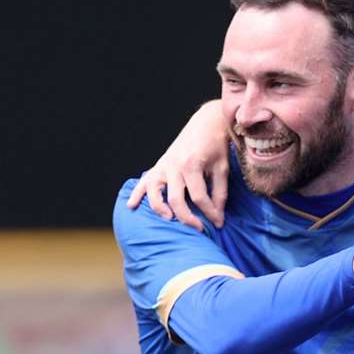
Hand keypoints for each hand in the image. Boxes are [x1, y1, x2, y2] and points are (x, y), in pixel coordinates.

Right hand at [126, 103, 231, 229]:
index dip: (210, 213)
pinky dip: (136, 193)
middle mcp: (174, 166)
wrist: (206, 123)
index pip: (199, 198)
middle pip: (176, 199)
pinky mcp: (159, 165)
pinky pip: (144, 181)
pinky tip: (131, 205)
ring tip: (169, 220)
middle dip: (187, 218)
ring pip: (155, 192)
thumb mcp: (222, 168)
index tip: (218, 223)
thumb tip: (218, 216)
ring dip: (159, 208)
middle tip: (199, 230)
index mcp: (191, 166)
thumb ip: (219, 193)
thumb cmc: (216, 145)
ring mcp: (163, 165)